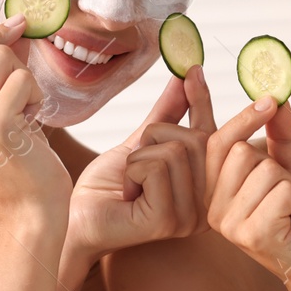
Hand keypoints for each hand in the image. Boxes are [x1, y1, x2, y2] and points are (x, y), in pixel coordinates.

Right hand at [0, 15, 70, 218]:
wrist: (28, 205)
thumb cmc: (15, 155)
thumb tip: (16, 22)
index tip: (18, 28)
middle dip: (13, 68)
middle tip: (19, 103)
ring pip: (3, 58)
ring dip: (25, 81)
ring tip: (24, 113)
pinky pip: (23, 79)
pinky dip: (36, 96)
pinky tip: (32, 123)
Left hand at [66, 64, 215, 265]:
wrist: (75, 220)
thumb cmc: (108, 188)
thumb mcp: (141, 143)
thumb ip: (169, 113)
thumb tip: (187, 75)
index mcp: (206, 190)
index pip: (214, 138)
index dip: (202, 102)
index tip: (192, 69)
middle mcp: (206, 207)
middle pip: (194, 139)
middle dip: (154, 137)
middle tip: (135, 163)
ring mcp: (190, 218)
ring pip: (173, 150)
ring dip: (139, 157)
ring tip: (130, 183)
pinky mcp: (167, 220)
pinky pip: (155, 168)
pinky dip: (132, 171)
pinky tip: (127, 194)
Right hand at [205, 98, 290, 287]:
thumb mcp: (290, 172)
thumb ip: (279, 137)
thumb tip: (274, 97)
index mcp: (214, 194)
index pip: (217, 143)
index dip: (243, 118)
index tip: (269, 100)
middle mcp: (213, 210)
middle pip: (243, 152)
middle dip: (278, 169)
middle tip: (287, 198)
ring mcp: (230, 225)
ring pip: (267, 170)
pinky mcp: (253, 234)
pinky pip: (283, 190)